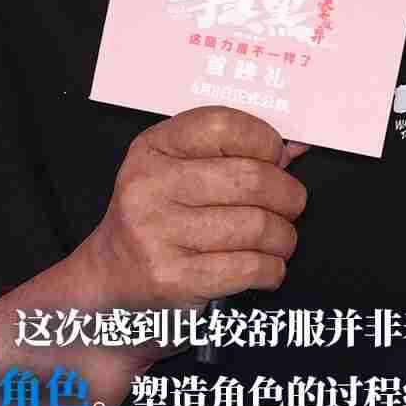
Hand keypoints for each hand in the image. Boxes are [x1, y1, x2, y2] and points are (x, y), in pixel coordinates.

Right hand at [81, 105, 309, 314]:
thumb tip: (297, 146)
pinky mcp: (173, 277)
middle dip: (288, 195)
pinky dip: (272, 269)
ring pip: (258, 226)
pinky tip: (266, 267)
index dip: (265, 141)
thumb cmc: (157, 220)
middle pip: (252, 179)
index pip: (224, 126)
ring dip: (284, 237)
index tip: (276, 158)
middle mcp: (149, 186)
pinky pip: (250, 267)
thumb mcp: (178, 172)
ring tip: (279, 240)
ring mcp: (158, 233)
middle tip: (291, 205)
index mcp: (153, 149)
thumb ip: (232, 154)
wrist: (109, 279)